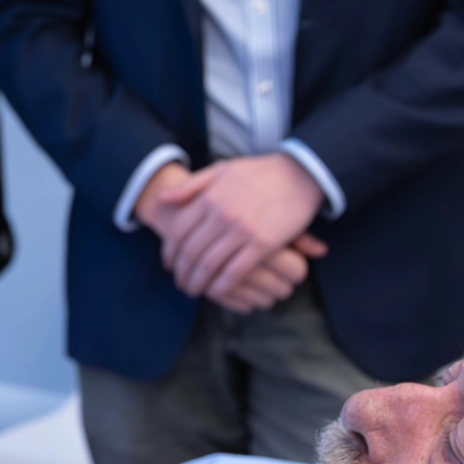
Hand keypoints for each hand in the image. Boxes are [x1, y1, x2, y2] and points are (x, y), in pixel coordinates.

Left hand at [144, 154, 326, 300]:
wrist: (301, 172)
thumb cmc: (260, 172)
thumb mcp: (221, 170)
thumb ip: (191, 186)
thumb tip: (162, 199)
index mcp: (209, 197)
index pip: (178, 231)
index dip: (169, 253)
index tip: (168, 264)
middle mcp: (222, 214)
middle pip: (190, 252)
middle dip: (181, 273)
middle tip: (180, 283)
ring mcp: (242, 230)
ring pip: (209, 265)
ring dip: (197, 283)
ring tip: (194, 290)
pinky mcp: (263, 244)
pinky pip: (234, 273)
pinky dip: (221, 287)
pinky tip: (216, 293)